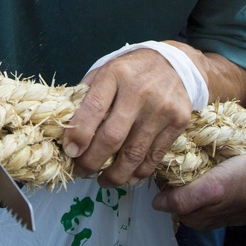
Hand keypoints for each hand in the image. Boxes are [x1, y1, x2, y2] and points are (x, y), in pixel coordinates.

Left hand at [63, 49, 192, 186]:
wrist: (176, 64)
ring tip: (103, 181)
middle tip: (82, 172)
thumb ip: (87, 95)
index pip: (94, 107)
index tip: (70, 152)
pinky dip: (139, 173)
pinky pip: (155, 156)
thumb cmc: (131, 71)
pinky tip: (127, 178)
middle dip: (93, 161)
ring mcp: (161, 108)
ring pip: (134, 153)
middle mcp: (139, 91)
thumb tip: (67, 129)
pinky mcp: (178, 122)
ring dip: (115, 175)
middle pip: (112, 136)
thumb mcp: (105, 71)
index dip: (79, 133)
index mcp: (115, 74)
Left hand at [151, 155, 245, 228]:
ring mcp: (210, 213)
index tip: (168, 159)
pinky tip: (207, 169)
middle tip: (181, 156)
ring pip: (186, 193)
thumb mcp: (213, 187)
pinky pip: (201, 194)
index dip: (162, 177)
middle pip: (173, 195)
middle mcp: (198, 217)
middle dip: (172, 178)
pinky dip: (198, 181)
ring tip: (194, 161)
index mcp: (193, 215)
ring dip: (185, 178)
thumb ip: (184, 199)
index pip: (163, 196)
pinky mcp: (220, 206)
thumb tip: (156, 204)